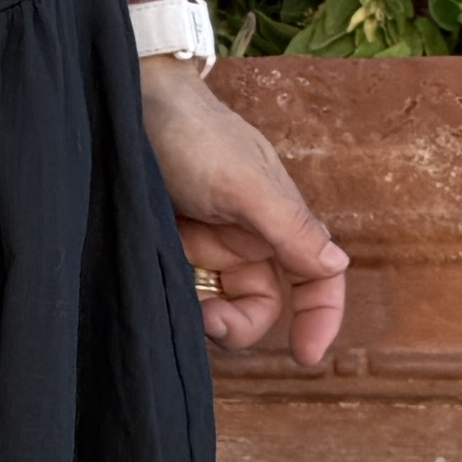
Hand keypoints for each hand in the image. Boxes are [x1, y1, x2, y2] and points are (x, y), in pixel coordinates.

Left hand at [141, 60, 347, 366]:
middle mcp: (248, 238)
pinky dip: (176, 303)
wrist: (125, 105)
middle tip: (207, 321)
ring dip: (204, 317)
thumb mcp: (244, 183)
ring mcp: (207, 245)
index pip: (317, 278)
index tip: (306, 356)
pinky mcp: (169, 248)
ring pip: (219, 305)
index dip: (321, 317)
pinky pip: (182, 293)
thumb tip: (335, 264)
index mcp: (280, 221)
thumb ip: (289, 227)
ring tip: (178, 303)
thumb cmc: (192, 133)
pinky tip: (158, 291)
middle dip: (240, 324)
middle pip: (262, 305)